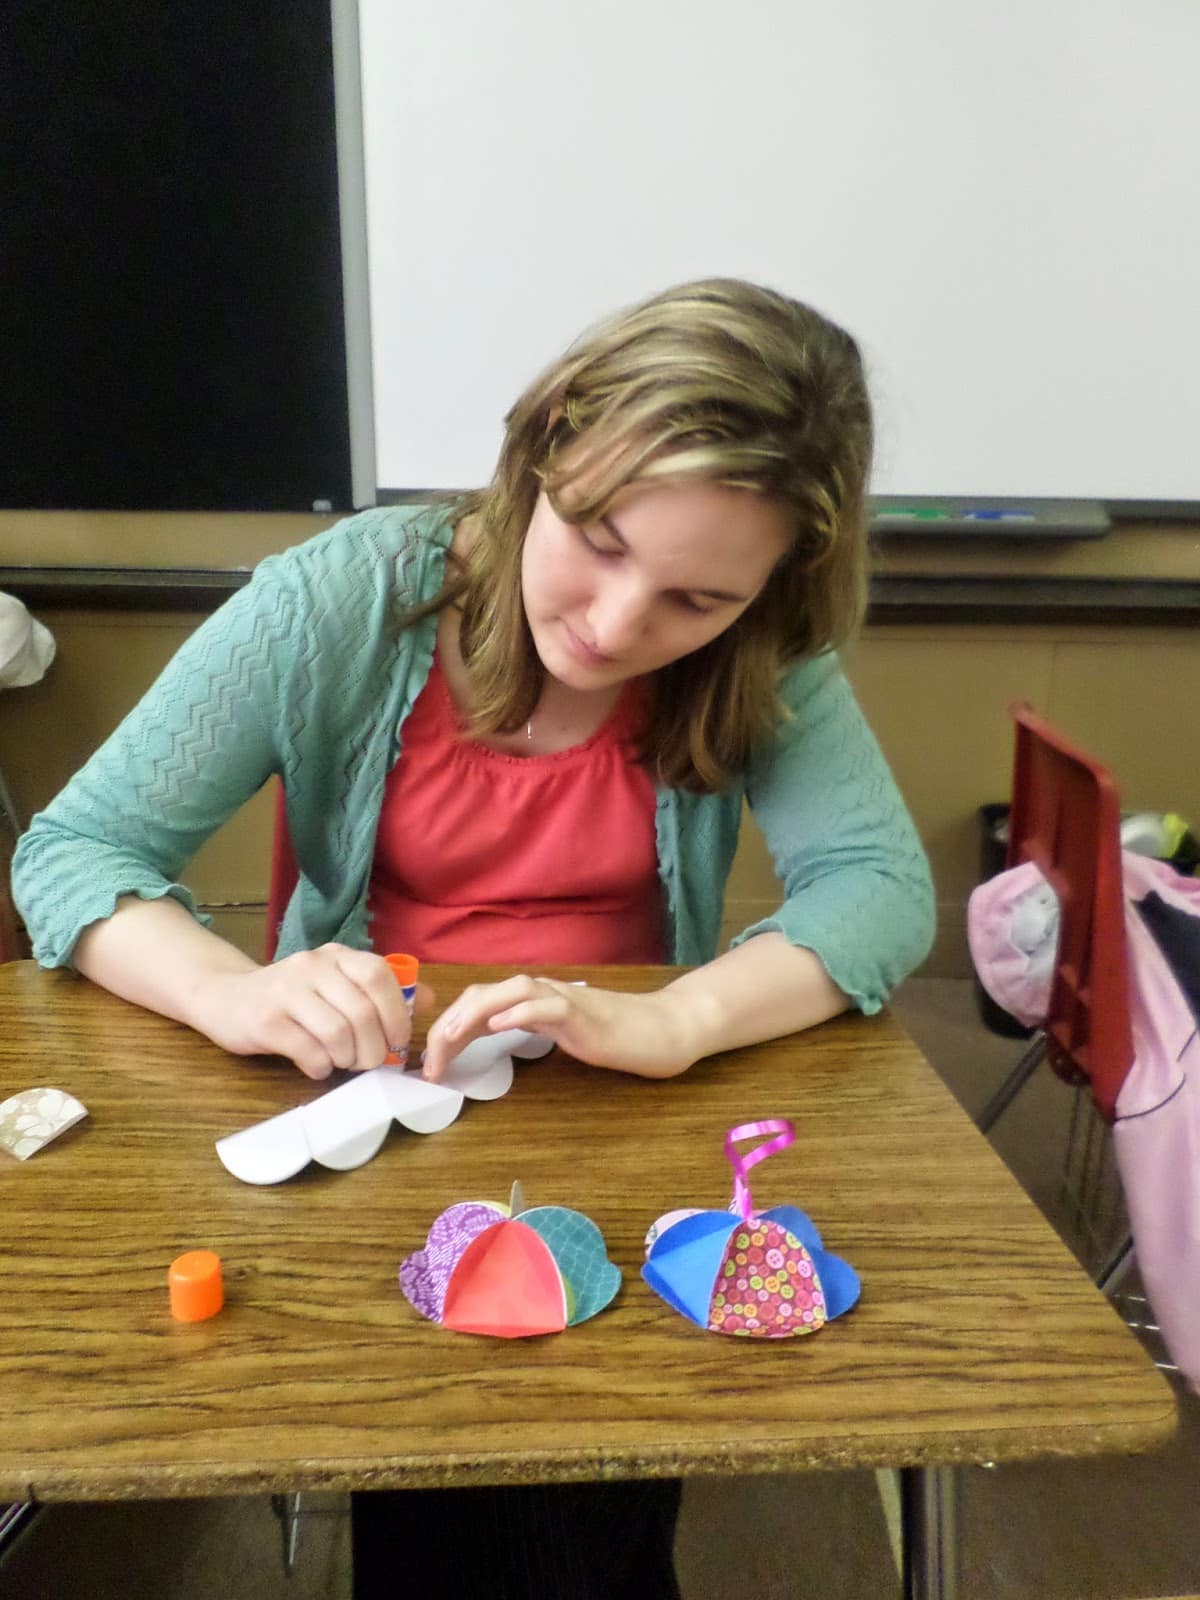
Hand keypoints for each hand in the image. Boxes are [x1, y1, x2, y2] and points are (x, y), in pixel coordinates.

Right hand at [188, 944, 433, 1079]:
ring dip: (348, 1059)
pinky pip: (309, 1052)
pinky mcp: (265, 1021)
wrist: (226, 998)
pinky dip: (321, 1067)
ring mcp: (286, 992)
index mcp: (336, 955)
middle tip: (370, 1062)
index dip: (396, 1013)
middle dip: (374, 1047)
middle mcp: (312, 966)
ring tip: (343, 1062)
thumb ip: (380, 990)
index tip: (398, 1040)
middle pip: (361, 1012)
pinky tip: (317, 1065)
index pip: (379, 976)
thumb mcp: (336, 984)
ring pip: (337, 1033)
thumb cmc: (293, 997)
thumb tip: (429, 998)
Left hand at [421, 975, 700, 1082]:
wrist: (664, 1030)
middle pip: (487, 992)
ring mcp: (566, 1001)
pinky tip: (499, 1024)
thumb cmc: (617, 1035)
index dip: (450, 1027)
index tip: (432, 1062)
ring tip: (448, 1037)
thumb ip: (529, 1030)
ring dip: (475, 1012)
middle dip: (451, 1023)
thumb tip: (487, 1038)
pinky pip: (549, 1007)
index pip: (481, 1003)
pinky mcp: (585, 1015)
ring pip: (512, 991)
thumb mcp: (561, 1034)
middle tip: (429, 1060)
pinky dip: (521, 1012)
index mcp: (535, 1000)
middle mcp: (545, 993)